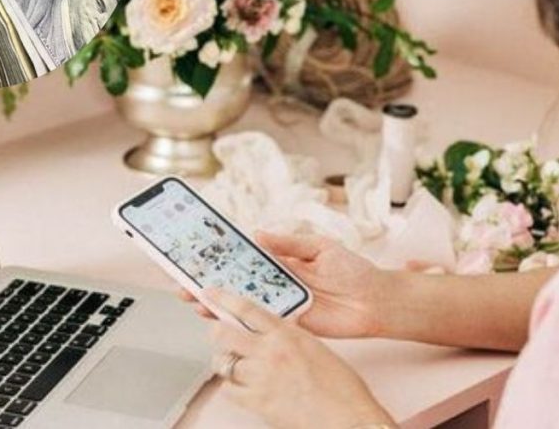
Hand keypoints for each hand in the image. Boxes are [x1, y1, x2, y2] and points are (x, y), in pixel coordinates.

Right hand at [179, 232, 388, 338]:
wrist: (376, 302)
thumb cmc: (355, 271)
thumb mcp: (322, 248)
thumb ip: (291, 243)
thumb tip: (258, 234)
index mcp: (283, 262)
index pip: (246, 258)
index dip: (221, 257)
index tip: (196, 253)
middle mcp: (278, 284)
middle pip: (236, 283)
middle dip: (209, 282)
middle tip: (182, 281)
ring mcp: (281, 305)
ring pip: (243, 305)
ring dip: (217, 303)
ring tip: (193, 300)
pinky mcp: (289, 325)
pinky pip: (261, 324)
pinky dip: (240, 323)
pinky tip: (220, 320)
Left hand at [207, 288, 393, 428]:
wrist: (347, 418)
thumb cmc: (341, 387)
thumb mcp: (315, 348)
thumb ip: (291, 336)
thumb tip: (274, 332)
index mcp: (287, 334)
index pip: (247, 308)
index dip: (224, 299)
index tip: (211, 294)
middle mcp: (270, 352)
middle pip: (224, 333)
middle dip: (217, 331)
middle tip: (217, 332)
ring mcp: (261, 377)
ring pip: (224, 362)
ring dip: (224, 361)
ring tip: (232, 363)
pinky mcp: (257, 402)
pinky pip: (228, 390)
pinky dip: (231, 387)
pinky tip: (241, 386)